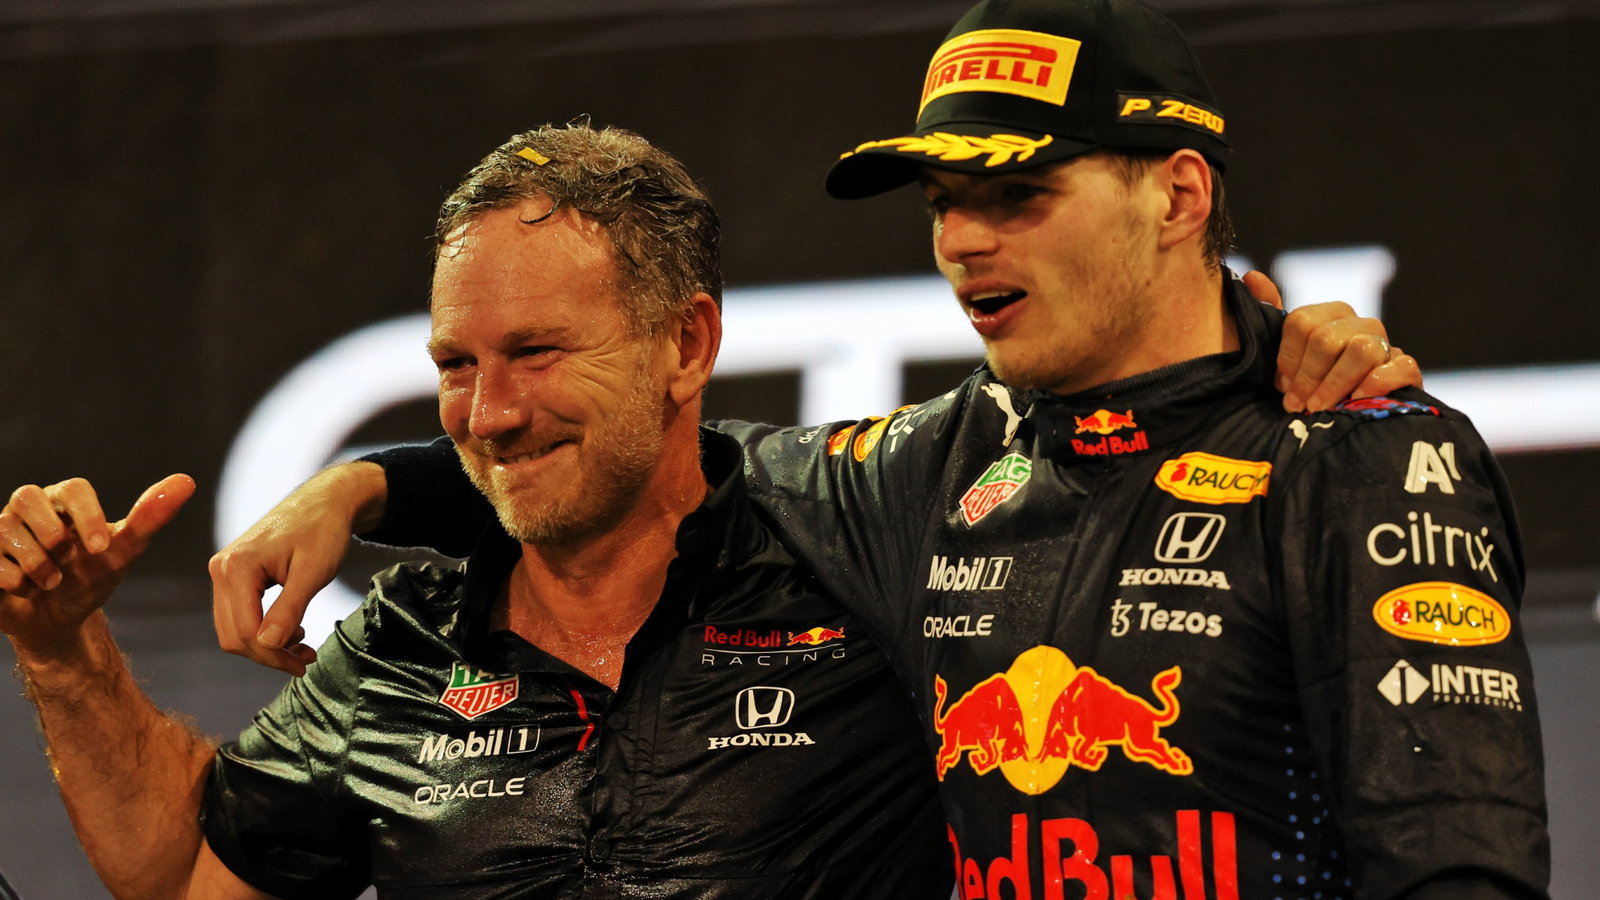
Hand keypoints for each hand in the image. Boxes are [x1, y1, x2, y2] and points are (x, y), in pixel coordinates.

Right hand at [0, 475, 193, 662]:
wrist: (60, 620)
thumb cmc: (92, 578)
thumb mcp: (122, 552)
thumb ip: (150, 518)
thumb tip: (186, 482)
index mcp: (64, 499)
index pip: (75, 488)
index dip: (88, 516)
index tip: (101, 549)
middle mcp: (28, 507)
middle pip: (28, 497)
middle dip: (53, 537)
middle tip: (68, 562)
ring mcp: (0, 528)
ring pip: (5, 529)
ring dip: (36, 565)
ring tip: (52, 582)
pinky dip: (13, 579)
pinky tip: (25, 588)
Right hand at [209, 461, 385, 675]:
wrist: (325, 500)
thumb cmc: (323, 529)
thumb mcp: (313, 572)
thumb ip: (289, 609)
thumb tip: (267, 645)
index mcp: (237, 566)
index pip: (245, 631)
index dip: (273, 656)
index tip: (304, 664)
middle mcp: (221, 568)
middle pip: (234, 635)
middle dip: (269, 654)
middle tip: (306, 660)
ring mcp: (224, 571)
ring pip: (234, 628)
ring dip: (267, 645)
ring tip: (303, 647)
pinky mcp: (234, 574)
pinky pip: (240, 614)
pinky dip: (263, 630)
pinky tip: (292, 631)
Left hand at [1243, 270, 1422, 412]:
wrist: (1352, 412)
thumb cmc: (1314, 382)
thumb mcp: (1287, 353)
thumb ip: (1271, 315)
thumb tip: (1251, 277)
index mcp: (1330, 316)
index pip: (1302, 322)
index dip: (1288, 357)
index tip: (1280, 385)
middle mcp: (1360, 324)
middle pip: (1328, 338)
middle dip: (1307, 376)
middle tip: (1295, 404)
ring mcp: (1386, 344)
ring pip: (1362, 350)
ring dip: (1335, 384)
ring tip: (1318, 409)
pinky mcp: (1407, 368)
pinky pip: (1401, 366)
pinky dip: (1377, 384)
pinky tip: (1356, 400)